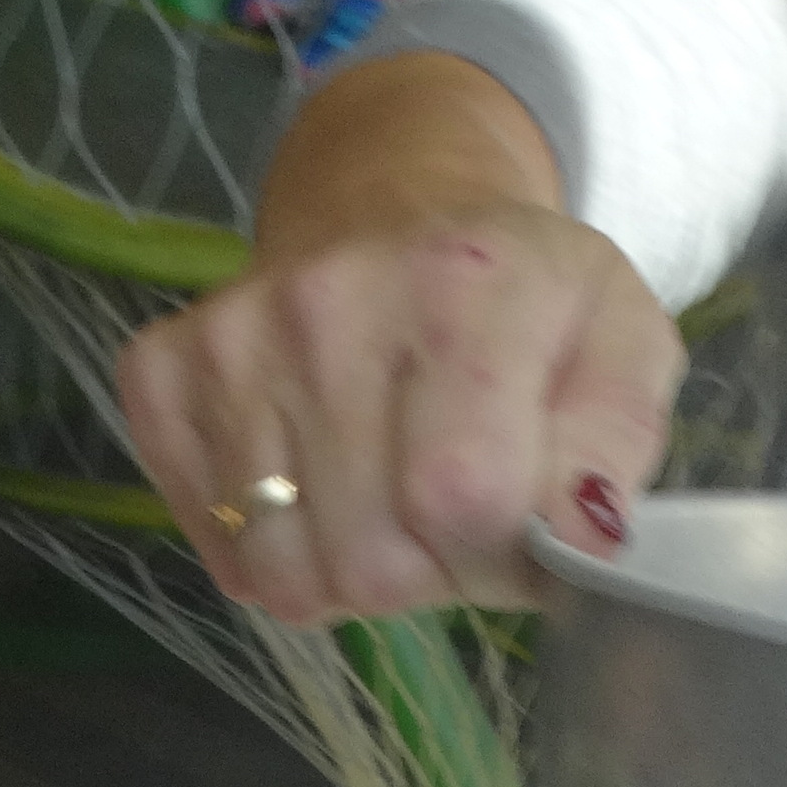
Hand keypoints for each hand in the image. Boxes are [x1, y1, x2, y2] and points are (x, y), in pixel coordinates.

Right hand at [121, 204, 682, 621]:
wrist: (397, 213)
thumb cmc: (524, 304)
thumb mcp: (622, 342)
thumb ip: (615, 441)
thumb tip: (583, 541)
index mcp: (466, 283)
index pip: (464, 501)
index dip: (500, 554)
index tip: (516, 527)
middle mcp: (329, 299)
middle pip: (370, 559)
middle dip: (428, 573)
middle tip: (451, 516)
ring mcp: (234, 335)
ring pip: (285, 572)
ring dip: (347, 572)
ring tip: (386, 502)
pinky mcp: (164, 370)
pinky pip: (218, 548)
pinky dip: (272, 551)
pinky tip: (317, 485)